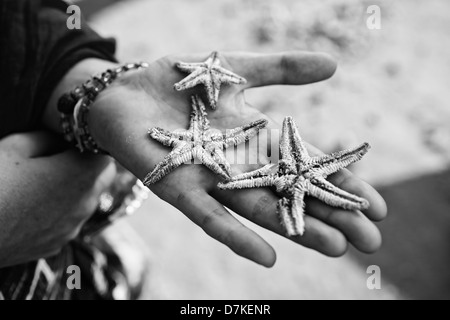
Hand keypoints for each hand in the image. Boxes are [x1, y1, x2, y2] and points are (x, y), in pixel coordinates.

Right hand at [0, 132, 115, 266]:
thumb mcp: (15, 145)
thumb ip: (49, 137)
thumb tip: (62, 138)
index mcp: (81, 175)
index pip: (106, 154)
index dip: (91, 144)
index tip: (72, 140)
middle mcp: (85, 203)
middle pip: (103, 178)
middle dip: (90, 165)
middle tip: (62, 157)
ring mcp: (73, 227)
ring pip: (87, 200)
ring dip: (75, 188)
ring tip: (42, 182)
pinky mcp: (57, 243)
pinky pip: (69, 221)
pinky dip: (60, 211)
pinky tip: (33, 207)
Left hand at [85, 51, 386, 266]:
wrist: (124, 91)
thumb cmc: (180, 82)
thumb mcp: (237, 68)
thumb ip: (281, 69)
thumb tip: (334, 65)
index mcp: (257, 139)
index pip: (307, 166)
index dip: (341, 183)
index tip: (377, 205)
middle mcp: (240, 166)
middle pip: (292, 196)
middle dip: (330, 216)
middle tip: (371, 241)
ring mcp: (211, 181)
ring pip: (259, 210)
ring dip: (295, 229)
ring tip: (334, 246)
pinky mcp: (178, 188)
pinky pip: (210, 216)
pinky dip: (236, 235)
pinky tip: (267, 255)